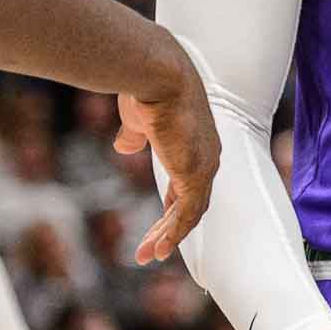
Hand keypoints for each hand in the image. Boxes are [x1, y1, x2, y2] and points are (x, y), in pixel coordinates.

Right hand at [117, 34, 219, 264]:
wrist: (157, 73)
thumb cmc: (146, 88)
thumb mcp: (137, 119)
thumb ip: (135, 136)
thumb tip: (125, 148)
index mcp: (195, 144)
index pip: (187, 184)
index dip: (172, 207)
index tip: (159, 226)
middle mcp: (206, 157)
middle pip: (190, 203)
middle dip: (168, 229)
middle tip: (149, 250)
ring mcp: (204, 166)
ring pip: (189, 213)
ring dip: (167, 237)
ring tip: (147, 256)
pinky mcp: (196, 172)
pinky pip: (188, 213)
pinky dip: (174, 234)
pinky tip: (159, 249)